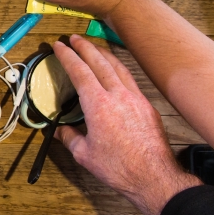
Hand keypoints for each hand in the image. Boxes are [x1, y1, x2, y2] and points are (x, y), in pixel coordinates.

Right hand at [52, 36, 198, 214]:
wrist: (153, 176)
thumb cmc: (119, 167)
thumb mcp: (84, 155)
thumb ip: (70, 138)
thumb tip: (61, 130)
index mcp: (98, 105)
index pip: (80, 72)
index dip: (68, 56)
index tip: (60, 46)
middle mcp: (118, 96)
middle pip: (99, 62)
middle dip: (85, 47)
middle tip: (75, 38)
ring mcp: (135, 99)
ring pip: (118, 67)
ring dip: (104, 54)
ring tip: (95, 47)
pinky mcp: (147, 106)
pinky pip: (131, 79)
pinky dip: (119, 69)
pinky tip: (117, 71)